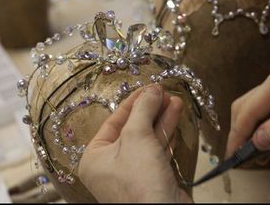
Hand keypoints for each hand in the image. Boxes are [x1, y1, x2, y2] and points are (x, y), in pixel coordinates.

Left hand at [78, 84, 192, 202]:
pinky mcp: (151, 179)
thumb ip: (143, 109)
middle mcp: (110, 166)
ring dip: (161, 119)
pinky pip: (156, 151)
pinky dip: (166, 135)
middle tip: (163, 93)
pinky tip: (174, 119)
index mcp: (95, 157)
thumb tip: (151, 90)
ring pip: (147, 139)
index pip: (114, 120)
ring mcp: (132, 174)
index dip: (133, 102)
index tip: (149, 88)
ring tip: (174, 100)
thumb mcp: (137, 136)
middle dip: (150, 110)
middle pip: (132, 129)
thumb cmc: (140, 181)